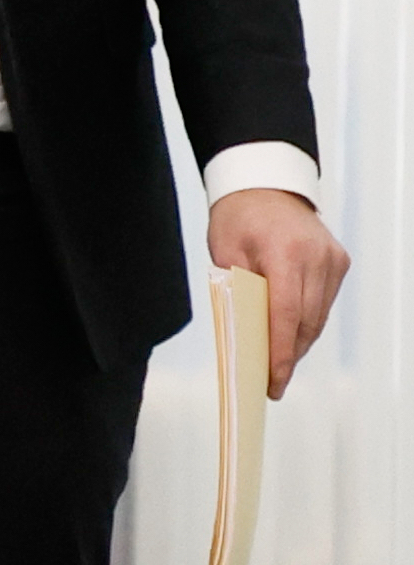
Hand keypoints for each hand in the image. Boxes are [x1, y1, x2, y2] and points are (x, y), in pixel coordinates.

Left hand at [209, 187, 350, 398]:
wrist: (265, 183)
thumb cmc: (237, 216)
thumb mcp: (224, 251)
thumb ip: (237, 291)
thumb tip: (247, 336)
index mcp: (284, 252)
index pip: (285, 314)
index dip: (280, 352)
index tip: (274, 380)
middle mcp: (316, 257)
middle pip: (306, 321)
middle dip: (289, 354)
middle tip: (273, 382)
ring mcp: (332, 260)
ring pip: (318, 316)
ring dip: (299, 341)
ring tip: (280, 364)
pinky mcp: (339, 262)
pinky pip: (324, 302)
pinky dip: (307, 320)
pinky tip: (292, 335)